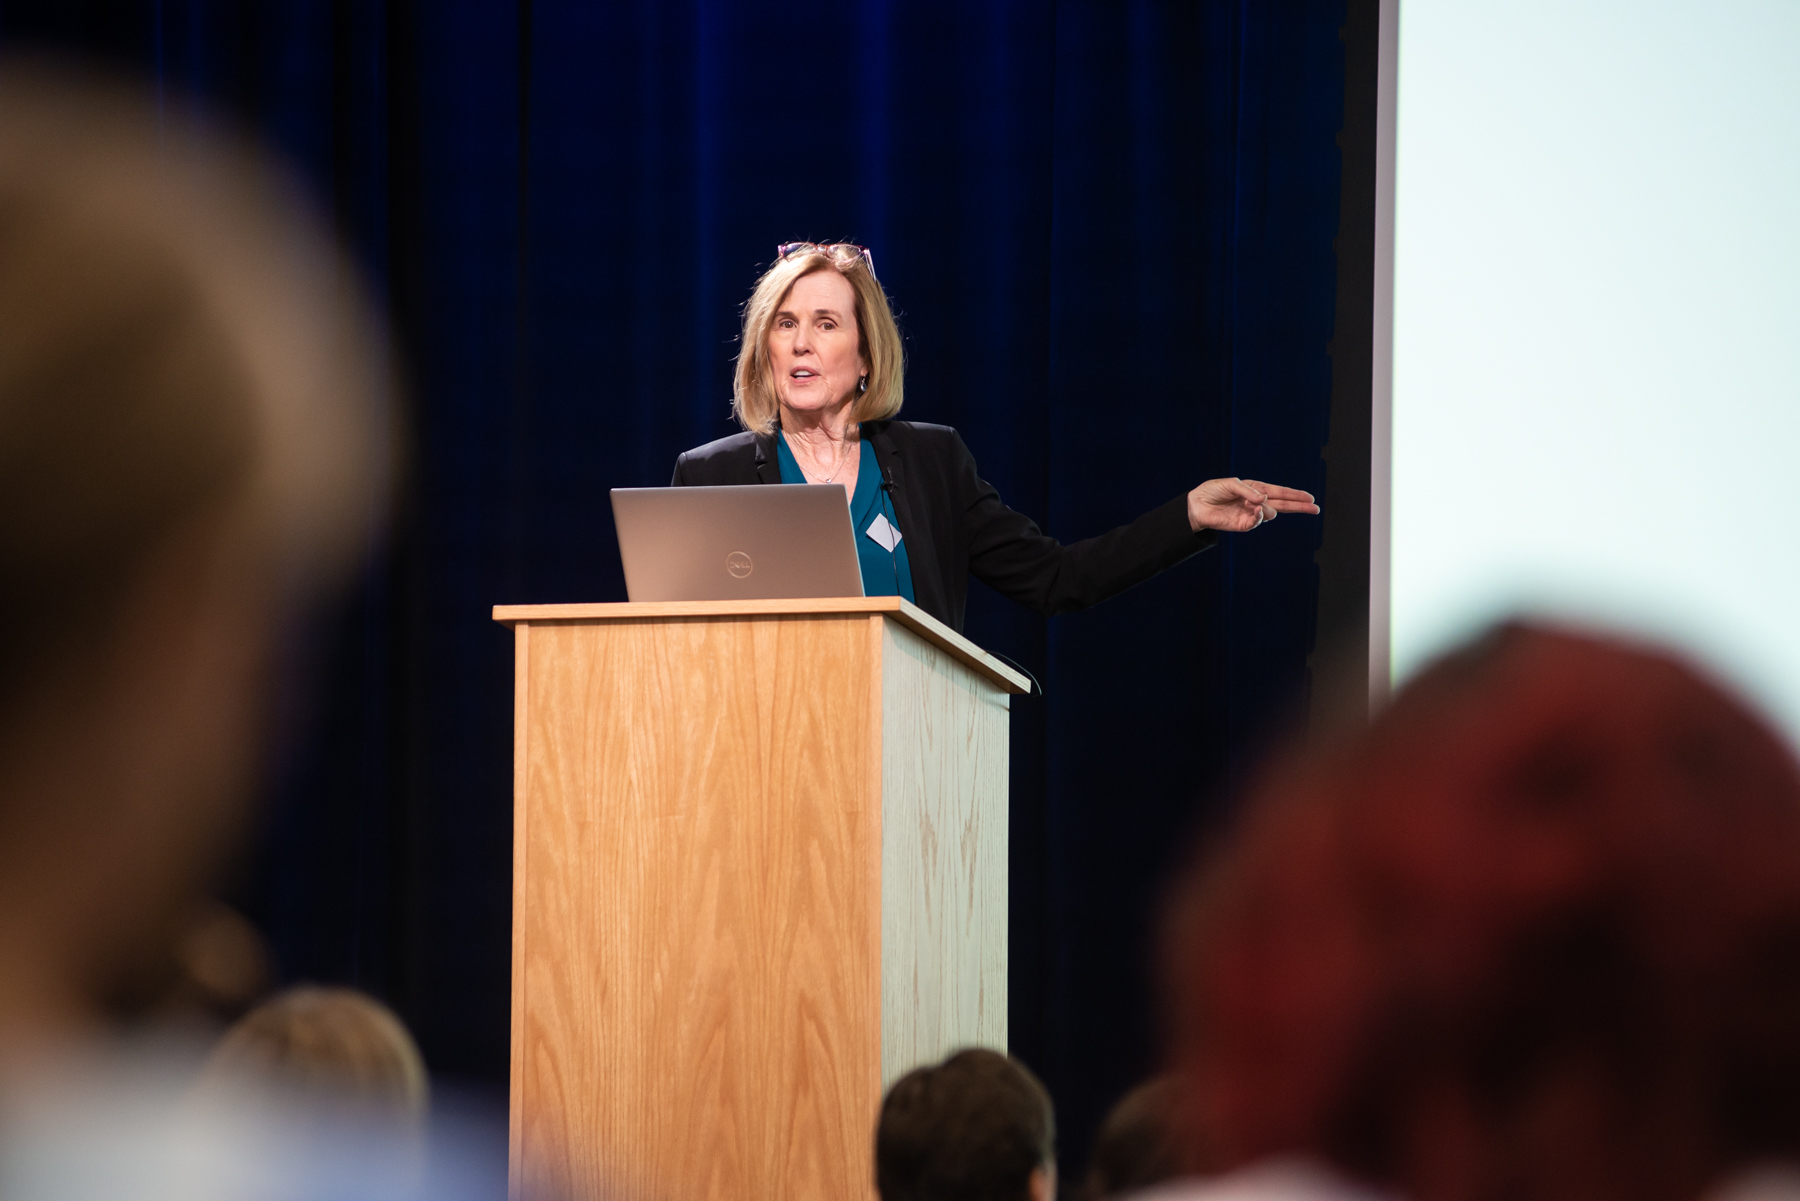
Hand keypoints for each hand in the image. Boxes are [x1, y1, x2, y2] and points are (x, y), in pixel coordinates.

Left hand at [1187, 477, 1318, 532]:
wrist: (1196, 505)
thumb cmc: (1213, 491)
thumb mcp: (1231, 484)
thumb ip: (1248, 490)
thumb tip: (1264, 499)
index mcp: (1256, 489)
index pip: (1280, 492)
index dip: (1295, 495)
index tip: (1310, 497)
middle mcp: (1257, 502)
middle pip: (1283, 505)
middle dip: (1299, 506)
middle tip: (1315, 508)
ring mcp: (1251, 514)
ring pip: (1271, 513)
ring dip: (1268, 508)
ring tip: (1255, 505)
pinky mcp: (1243, 525)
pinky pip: (1256, 522)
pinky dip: (1259, 516)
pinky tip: (1257, 510)